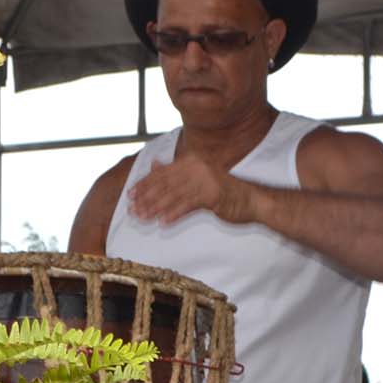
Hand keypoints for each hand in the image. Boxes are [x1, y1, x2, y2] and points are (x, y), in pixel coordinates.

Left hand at [125, 156, 253, 227]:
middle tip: (133, 209)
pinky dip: (174, 214)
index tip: (131, 194)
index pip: (163, 172)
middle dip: (147, 198)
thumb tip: (154, 164)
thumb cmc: (223, 191)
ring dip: (156, 208)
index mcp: (191, 160)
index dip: (145, 184)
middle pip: (166, 183)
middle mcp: (197, 166)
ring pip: (174, 195)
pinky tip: (163, 221)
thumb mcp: (197, 178)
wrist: (251, 200)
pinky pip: (188, 205)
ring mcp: (205, 180)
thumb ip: (175, 171)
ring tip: (144, 217)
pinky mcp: (213, 195)